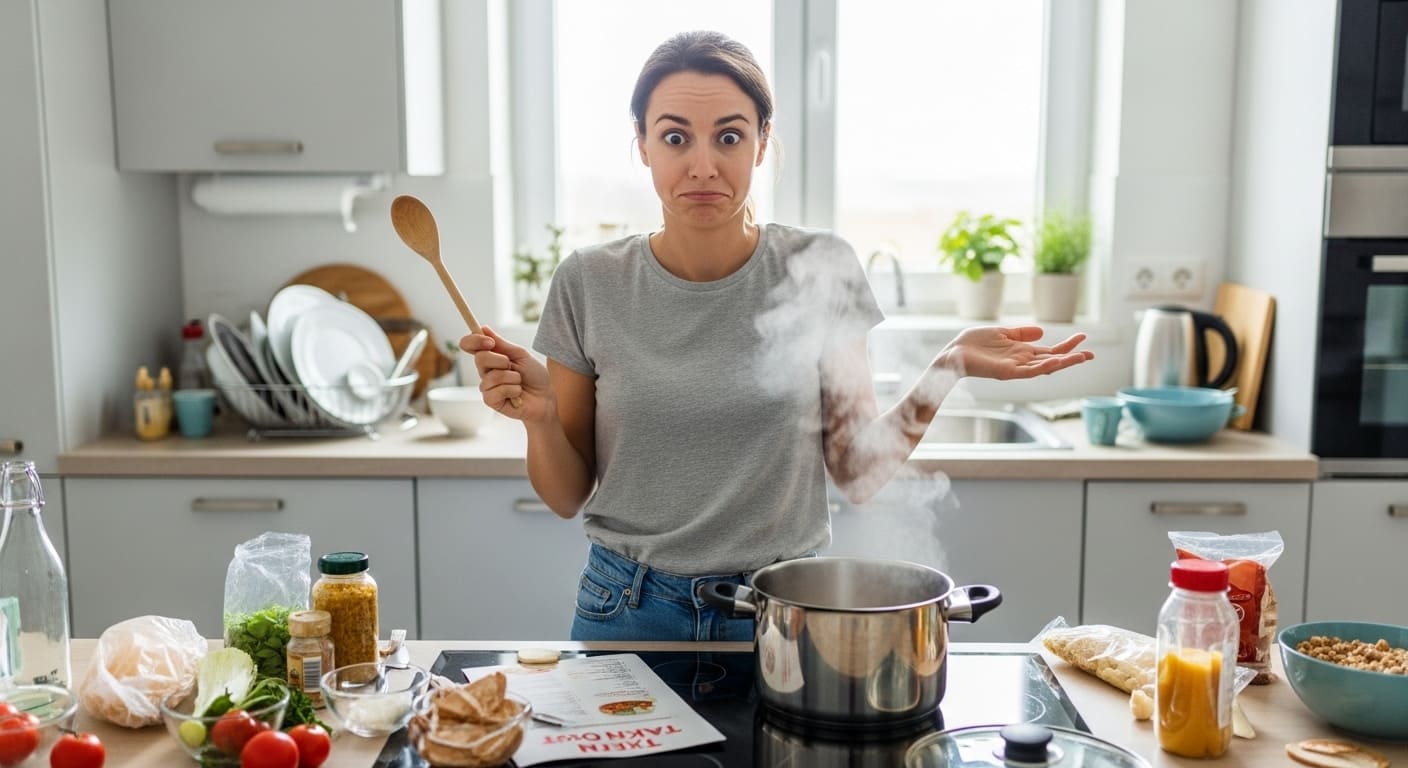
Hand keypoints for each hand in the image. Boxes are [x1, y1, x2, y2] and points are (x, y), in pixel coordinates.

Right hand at [460, 327, 552, 421]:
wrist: (546, 397)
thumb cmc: (534, 376)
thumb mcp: (520, 355)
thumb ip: (502, 344)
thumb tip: (484, 328)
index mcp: (490, 357)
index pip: (470, 345)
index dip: (474, 341)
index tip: (490, 342)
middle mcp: (485, 371)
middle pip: (480, 358)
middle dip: (501, 360)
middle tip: (513, 366)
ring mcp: (487, 387)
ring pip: (492, 376)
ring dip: (512, 378)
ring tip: (519, 383)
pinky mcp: (491, 401)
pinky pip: (496, 392)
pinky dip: (512, 390)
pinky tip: (518, 394)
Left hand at [939, 325, 1093, 379]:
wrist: (953, 353)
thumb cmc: (973, 344)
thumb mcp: (1002, 333)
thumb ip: (1021, 333)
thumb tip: (1042, 332)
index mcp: (1022, 352)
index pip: (1050, 350)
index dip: (1067, 346)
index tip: (1083, 338)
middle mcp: (1022, 361)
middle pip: (1053, 360)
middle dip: (1072, 357)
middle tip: (1092, 354)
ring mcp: (1016, 368)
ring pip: (1045, 367)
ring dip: (1063, 362)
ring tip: (1081, 357)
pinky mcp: (1007, 372)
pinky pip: (1029, 371)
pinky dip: (1043, 366)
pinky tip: (1055, 360)